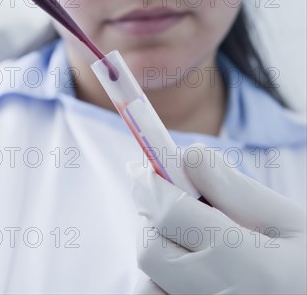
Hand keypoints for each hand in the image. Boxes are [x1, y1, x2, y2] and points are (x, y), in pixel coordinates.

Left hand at [127, 143, 305, 294]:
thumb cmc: (306, 264)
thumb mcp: (287, 221)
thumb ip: (236, 190)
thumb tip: (188, 156)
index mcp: (249, 267)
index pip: (172, 215)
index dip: (152, 184)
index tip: (145, 166)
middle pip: (151, 250)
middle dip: (152, 215)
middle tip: (169, 197)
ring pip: (148, 281)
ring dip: (159, 250)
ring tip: (191, 238)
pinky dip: (164, 280)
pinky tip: (191, 268)